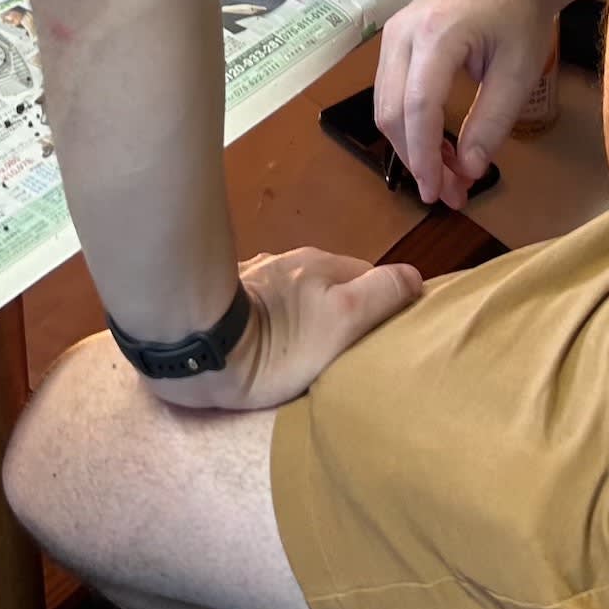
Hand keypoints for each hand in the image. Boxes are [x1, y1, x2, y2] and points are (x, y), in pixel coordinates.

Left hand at [145, 248, 425, 410]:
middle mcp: (288, 260)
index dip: (380, 305)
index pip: (371, 277)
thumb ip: (382, 295)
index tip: (375, 338)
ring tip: (293, 347)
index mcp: (323, 265)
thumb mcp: (344, 320)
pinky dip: (263, 314)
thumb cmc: (277, 343)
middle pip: (329, 283)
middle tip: (335, 349)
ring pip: (291, 289)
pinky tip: (254, 337)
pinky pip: (254, 300)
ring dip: (298, 310)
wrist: (194, 346)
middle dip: (336, 307)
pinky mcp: (219, 293)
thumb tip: (413, 278)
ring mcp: (252, 273)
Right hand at [374, 0, 570, 207]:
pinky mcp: (393, 44)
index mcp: (437, 34)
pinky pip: (389, 95)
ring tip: (446, 177)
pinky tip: (436, 149)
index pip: (418, 106)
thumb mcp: (518, 73)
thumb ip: (492, 123)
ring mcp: (392, 36)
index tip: (438, 192)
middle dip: (416, 159)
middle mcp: (402, 33)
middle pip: (392, 112)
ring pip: (385, 107)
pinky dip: (409, 128)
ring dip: (410, 148)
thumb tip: (466, 171)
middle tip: (448, 194)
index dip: (424, 156)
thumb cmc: (519, 16)